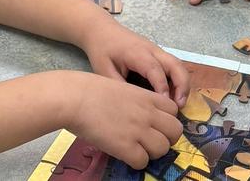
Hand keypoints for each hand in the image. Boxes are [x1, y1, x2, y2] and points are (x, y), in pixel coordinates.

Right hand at [62, 71, 183, 169]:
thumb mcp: (122, 88)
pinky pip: (143, 161)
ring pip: (163, 149)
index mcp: (148, 97)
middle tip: (149, 141)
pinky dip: (135, 161)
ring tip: (136, 149)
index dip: (165, 120)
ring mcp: (138, 130)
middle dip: (165, 138)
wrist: (74, 97)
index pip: (174, 111)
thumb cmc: (90, 89)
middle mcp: (148, 113)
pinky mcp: (125, 146)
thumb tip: (139, 116)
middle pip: (176, 131)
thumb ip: (136, 101)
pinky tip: (124, 154)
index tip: (153, 124)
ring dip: (151, 152)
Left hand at [80, 22, 189, 106]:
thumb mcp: (104, 70)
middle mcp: (152, 50)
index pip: (155, 69)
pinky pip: (173, 66)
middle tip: (179, 106)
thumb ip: (119, 86)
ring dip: (182, 83)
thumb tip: (134, 105)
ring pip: (178, 65)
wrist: (101, 30)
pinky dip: (177, 80)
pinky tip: (172, 96)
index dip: (162, 87)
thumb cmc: (102, 50)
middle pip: (175, 64)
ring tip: (179, 104)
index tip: (165, 103)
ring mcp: (156, 51)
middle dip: (182, 85)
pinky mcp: (157, 54)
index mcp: (137, 53)